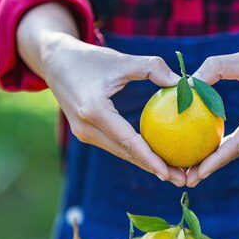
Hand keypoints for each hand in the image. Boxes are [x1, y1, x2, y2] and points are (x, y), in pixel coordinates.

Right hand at [17, 3, 185, 186]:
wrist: (55, 61)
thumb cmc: (90, 58)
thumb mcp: (122, 59)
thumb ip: (153, 68)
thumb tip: (183, 84)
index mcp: (94, 110)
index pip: (127, 140)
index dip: (149, 159)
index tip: (169, 173)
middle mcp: (87, 127)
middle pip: (126, 153)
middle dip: (154, 169)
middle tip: (182, 180)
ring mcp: (84, 133)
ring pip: (121, 152)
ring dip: (146, 164)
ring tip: (174, 174)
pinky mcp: (86, 133)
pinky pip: (115, 145)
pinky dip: (135, 153)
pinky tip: (156, 158)